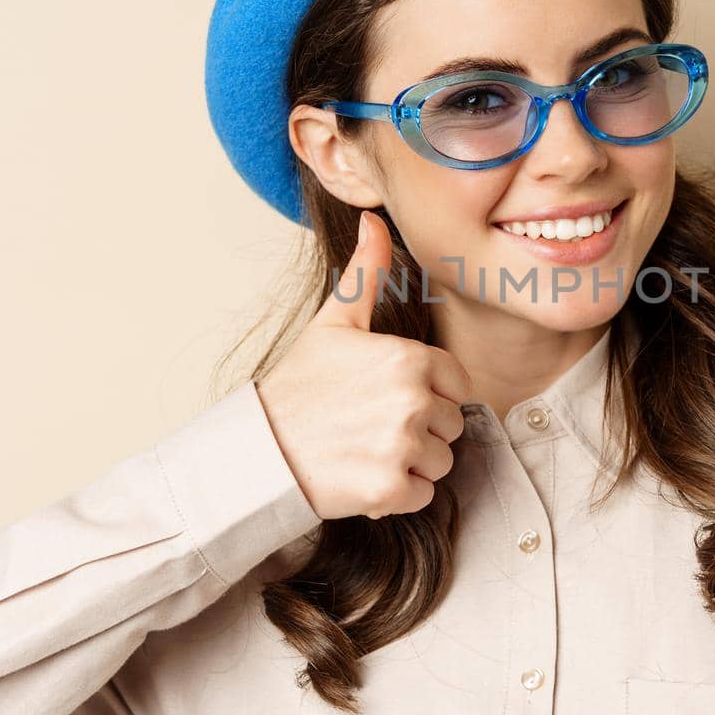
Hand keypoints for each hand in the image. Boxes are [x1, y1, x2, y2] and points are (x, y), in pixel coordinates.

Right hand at [255, 210, 472, 520]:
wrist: (258, 450)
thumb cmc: (299, 385)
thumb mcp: (334, 323)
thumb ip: (366, 273)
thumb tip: (373, 219)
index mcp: (408, 358)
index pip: (456, 383)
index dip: (429, 391)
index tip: (390, 396)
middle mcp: (412, 401)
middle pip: (451, 423)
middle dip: (421, 429)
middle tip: (372, 425)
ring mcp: (402, 447)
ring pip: (441, 461)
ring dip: (412, 462)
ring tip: (367, 449)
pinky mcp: (391, 489)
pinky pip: (424, 494)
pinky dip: (399, 492)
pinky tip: (365, 475)